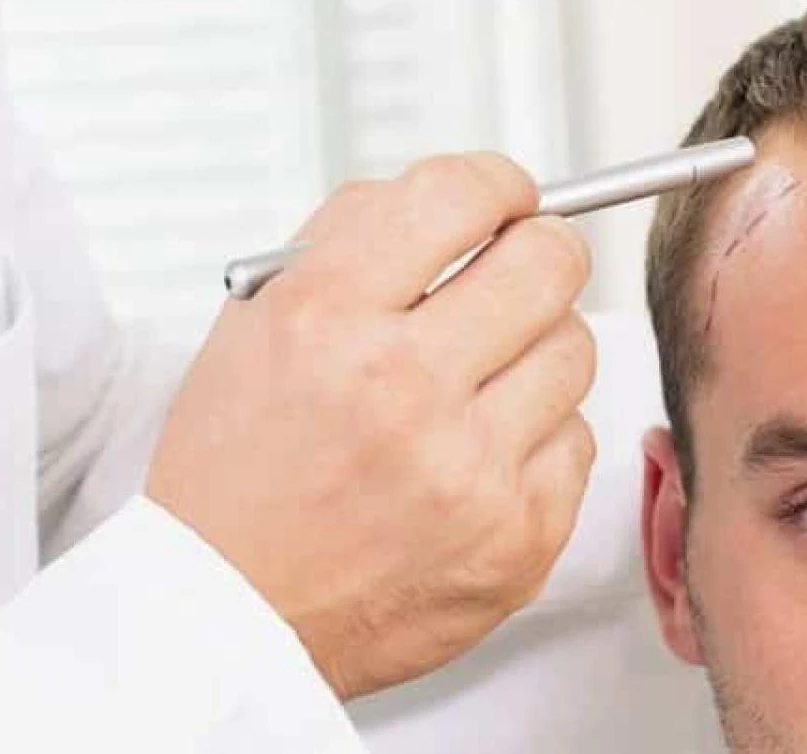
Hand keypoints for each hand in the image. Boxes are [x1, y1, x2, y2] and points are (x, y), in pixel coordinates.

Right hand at [147, 152, 597, 698]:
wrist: (230, 620)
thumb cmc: (238, 471)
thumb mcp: (255, 322)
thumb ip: (353, 236)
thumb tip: (463, 195)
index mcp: (325, 315)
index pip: (462, 195)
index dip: (497, 185)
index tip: (502, 199)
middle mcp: (400, 385)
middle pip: (547, 261)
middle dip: (536, 252)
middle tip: (516, 269)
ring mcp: (467, 468)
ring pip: (575, 347)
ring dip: (535, 348)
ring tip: (478, 379)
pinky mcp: (517, 538)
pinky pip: (577, 439)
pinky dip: (536, 436)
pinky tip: (477, 452)